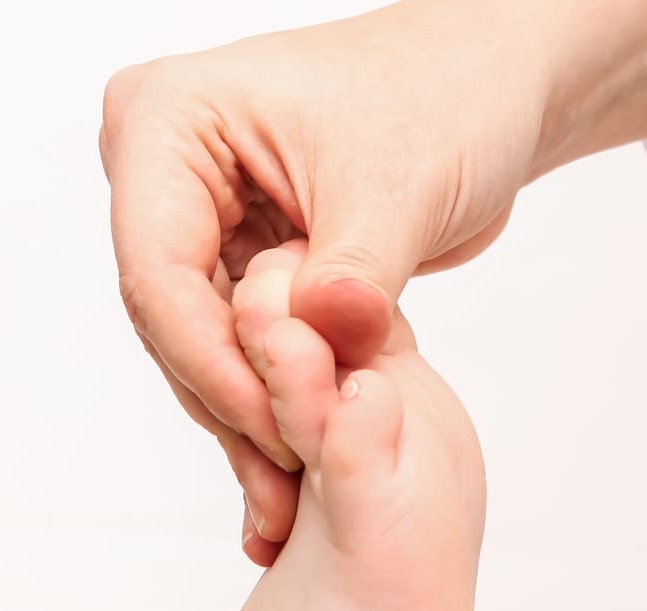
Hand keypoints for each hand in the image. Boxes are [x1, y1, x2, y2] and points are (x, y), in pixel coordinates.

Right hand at [101, 1, 567, 561]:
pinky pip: (234, 346)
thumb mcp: (399, 184)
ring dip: (249, 415)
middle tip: (291, 472)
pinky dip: (272, 398)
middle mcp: (161, 168)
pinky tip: (305, 458)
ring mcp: (192, 216)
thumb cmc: (444, 95)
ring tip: (298, 486)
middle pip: (170, 318)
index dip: (214, 362)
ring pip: (198, 345)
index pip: (159, 270)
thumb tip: (327, 336)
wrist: (487, 89)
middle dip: (232, 399)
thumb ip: (355, 272)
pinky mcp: (230, 258)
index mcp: (168, 120)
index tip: (279, 425)